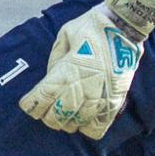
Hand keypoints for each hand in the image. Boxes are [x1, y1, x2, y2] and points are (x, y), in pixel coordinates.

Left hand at [17, 0, 154, 138]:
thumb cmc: (91, 28)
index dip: (31, 105)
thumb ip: (55, 60)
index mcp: (67, 71)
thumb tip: (51, 78)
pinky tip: (82, 120)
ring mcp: (100, 98)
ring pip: (74, 124)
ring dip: (65, 122)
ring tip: (63, 114)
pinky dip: (85, 128)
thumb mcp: (64, 36)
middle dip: (47, 115)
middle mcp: (82, 89)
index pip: (42, 99)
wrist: (126, 27)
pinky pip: (97, 128)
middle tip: (46, 109)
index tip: (28, 104)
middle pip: (56, 116)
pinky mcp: (114, 103)